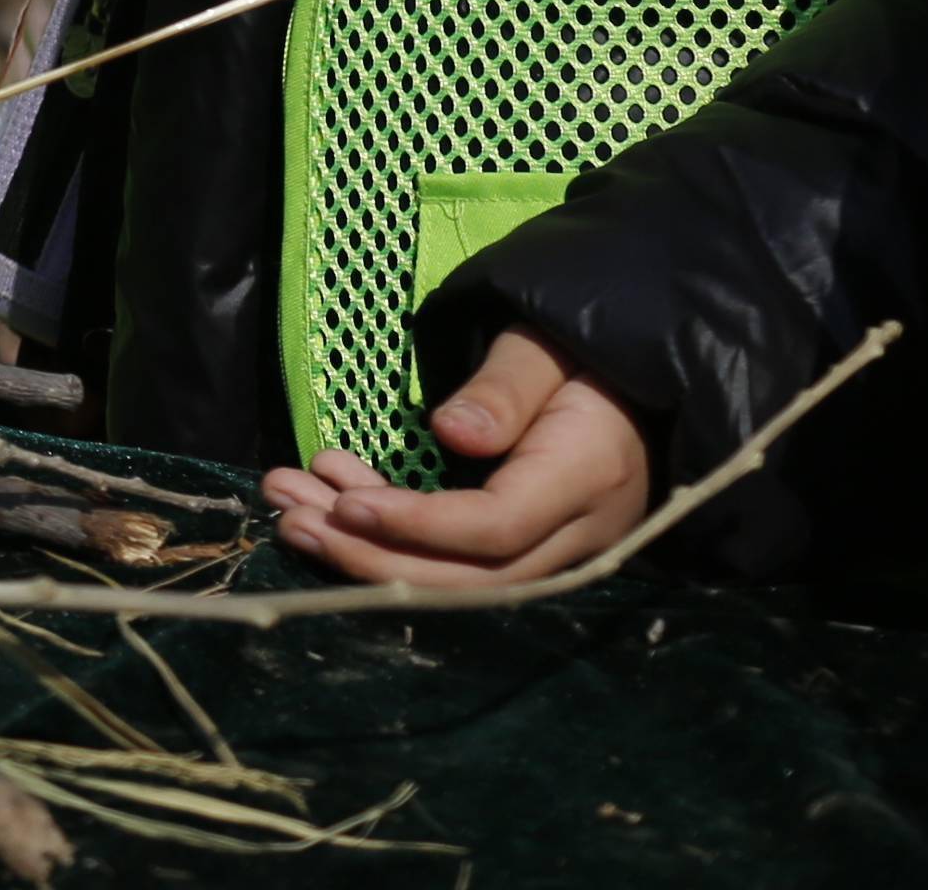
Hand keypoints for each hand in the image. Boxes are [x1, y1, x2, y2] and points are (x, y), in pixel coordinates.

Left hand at [262, 328, 651, 586]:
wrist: (638, 387)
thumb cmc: (586, 355)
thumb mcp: (546, 346)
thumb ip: (505, 388)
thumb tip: (452, 433)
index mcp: (586, 477)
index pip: (496, 526)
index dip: (418, 525)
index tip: (345, 502)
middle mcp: (578, 534)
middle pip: (471, 578)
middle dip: (372, 555)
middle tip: (291, 515)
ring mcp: (559, 553)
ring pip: (459, 582)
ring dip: (367, 552)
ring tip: (289, 505)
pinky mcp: (532, 552)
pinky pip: (461, 567)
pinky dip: (393, 541)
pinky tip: (335, 496)